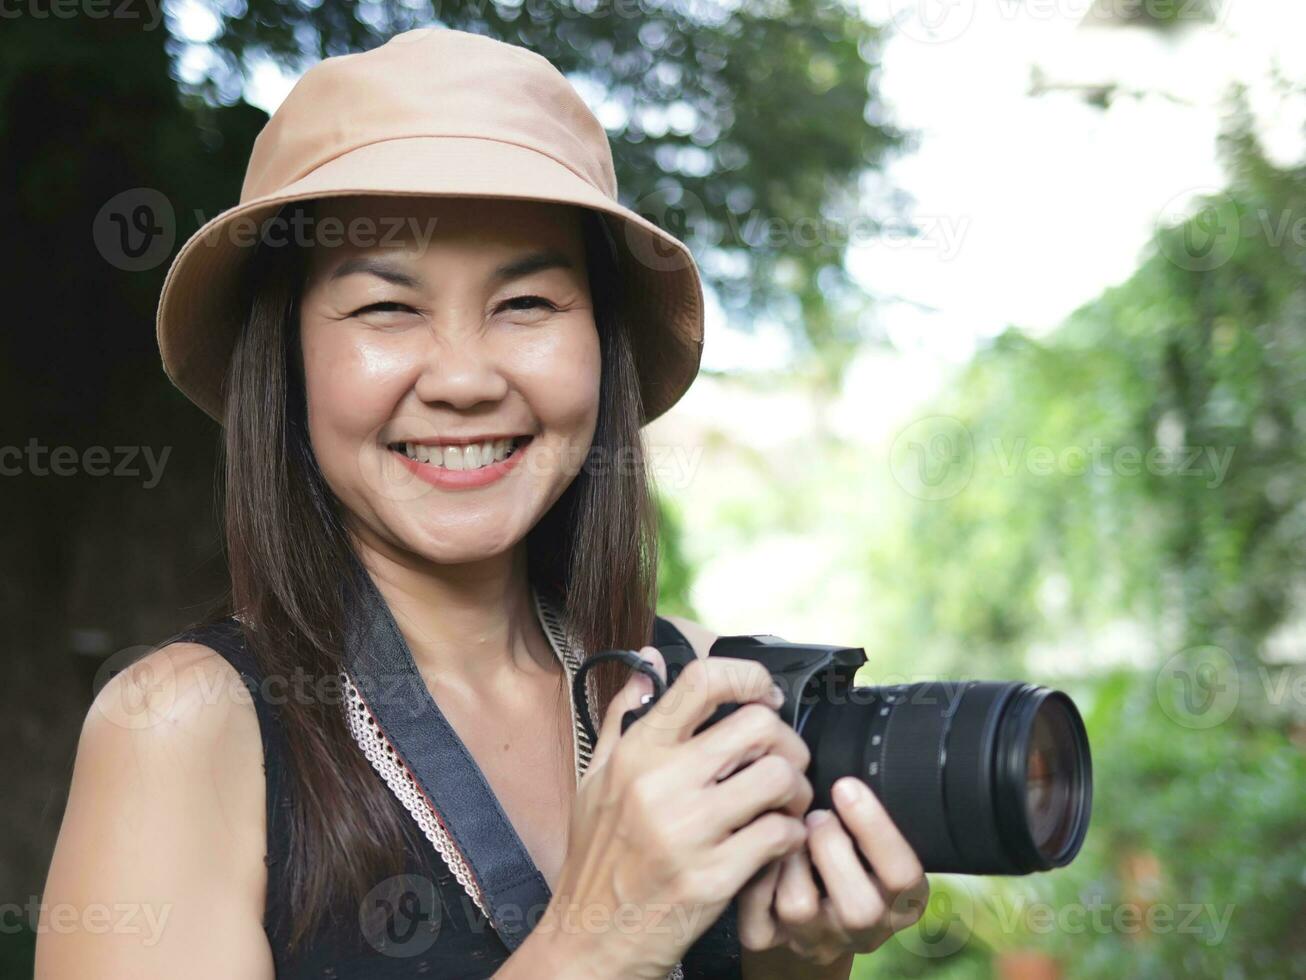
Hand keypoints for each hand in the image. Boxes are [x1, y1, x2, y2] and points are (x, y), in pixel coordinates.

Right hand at [533, 649, 813, 979]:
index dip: (748, 677)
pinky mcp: (714, 877)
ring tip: (785, 803)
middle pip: (758, 725)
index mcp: (636, 752)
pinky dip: (791, 836)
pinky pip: (781, 835)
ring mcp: (689, 831)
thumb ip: (624, 715)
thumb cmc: (597, 858)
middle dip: (786, 740)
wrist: (590, 939)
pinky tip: (776, 842)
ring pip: (781, 778)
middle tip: (783, 760)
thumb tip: (648, 662)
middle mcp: (661, 783)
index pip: (702, 682)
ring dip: (797, 789)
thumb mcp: (595, 778)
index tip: (764, 694)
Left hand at [736, 776, 928, 969]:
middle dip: (831, 847)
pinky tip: (757, 846)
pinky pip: (756, 915)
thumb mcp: (874, 836)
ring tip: (786, 828)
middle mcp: (863, 929)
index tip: (846, 786)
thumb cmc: (849, 852)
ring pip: (799, 908)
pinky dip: (753, 876)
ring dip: (788, 858)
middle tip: (816, 814)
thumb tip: (850, 768)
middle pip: (859, 908)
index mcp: (901, 901)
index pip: (902, 876)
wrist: (813, 905)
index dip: (874, 828)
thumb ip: (867, 815)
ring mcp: (816, 940)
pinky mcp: (772, 940)